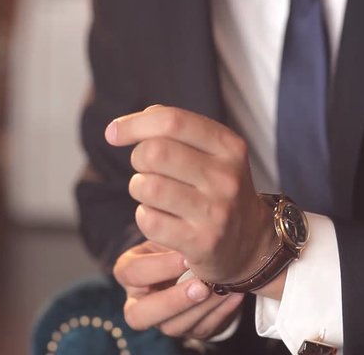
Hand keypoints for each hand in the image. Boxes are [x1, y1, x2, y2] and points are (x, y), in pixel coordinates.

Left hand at [105, 106, 275, 285]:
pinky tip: (161, 219)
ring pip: (147, 186)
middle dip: (137, 159)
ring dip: (139, 189)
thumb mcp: (212, 152)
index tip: (113, 133)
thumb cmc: (216, 188)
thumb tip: (128, 125)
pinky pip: (149, 220)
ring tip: (153, 195)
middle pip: (154, 152)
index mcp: (229, 147)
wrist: (250, 242)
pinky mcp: (202, 243)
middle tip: (145, 169)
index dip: (135, 124)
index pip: (173, 121)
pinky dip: (145, 217)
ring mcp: (216, 212)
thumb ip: (176, 129)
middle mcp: (227, 178)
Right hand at [113, 241, 243, 337]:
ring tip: (223, 288)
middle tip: (201, 286)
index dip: (157, 267)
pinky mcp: (189, 330)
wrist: (206, 259)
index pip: (130, 273)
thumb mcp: (173, 234)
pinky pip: (202, 329)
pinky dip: (220, 312)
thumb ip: (172, 229)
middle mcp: (140, 300)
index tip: (185, 255)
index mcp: (131, 272)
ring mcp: (163, 320)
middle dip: (172, 301)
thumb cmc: (182, 240)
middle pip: (138, 315)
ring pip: (172, 327)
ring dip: (201, 308)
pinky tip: (234, 294)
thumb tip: (180, 215)